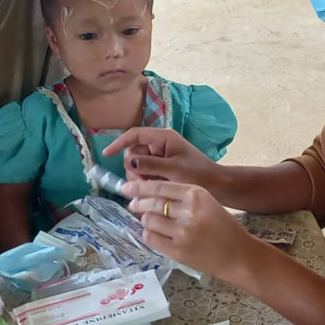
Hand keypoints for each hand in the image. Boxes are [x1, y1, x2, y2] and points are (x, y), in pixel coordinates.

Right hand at [104, 127, 224, 188]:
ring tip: (153, 187)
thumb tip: (130, 162)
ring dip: (139, 177)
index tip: (107, 155)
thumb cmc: (198, 174)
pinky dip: (146, 182)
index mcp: (163, 138)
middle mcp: (159, 145)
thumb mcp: (173, 169)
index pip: (135, 134)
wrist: (217, 186)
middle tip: (144, 182)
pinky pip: (145, 174)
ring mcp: (160, 158)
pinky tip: (154, 190)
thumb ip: (150, 165)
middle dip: (134, 168)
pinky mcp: (162, 169)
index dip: (119, 143)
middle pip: (133, 153)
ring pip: (137, 166)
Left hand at [123, 180, 255, 278]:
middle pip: (151, 203)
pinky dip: (148, 234)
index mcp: (196, 194)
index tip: (127, 187)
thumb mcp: (206, 202)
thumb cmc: (222, 226)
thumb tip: (147, 194)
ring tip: (148, 220)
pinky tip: (153, 233)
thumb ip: (181, 196)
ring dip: (144, 220)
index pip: (159, 187)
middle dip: (137, 203)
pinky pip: (151, 238)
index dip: (139, 186)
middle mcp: (188, 211)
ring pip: (148, 220)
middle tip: (133, 204)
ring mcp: (182, 232)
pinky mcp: (177, 251)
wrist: (238, 254)